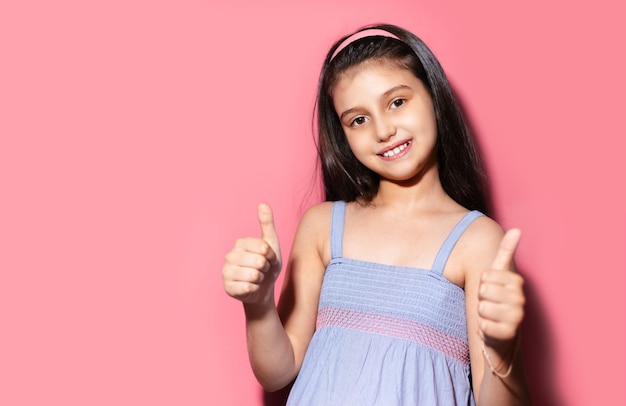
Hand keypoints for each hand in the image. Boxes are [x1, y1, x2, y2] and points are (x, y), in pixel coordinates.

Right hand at [222, 203, 282, 304]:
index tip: (267, 259)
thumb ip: (267, 224)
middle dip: (266, 268)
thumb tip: (263, 203)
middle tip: (262, 270)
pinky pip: (248, 288)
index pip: (264, 248)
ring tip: (257, 278)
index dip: (271, 256)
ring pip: (254, 275)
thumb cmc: (267, 265)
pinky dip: (254, 289)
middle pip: (259, 261)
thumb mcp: (271, 244)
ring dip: (260, 279)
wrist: (264, 289)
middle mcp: (229, 255)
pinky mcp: (227, 288)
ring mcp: (226, 272)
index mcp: (240, 243)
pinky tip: (250, 288)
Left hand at [477, 229, 524, 346]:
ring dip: (481, 314)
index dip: (483, 283)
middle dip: (481, 298)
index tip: (491, 289)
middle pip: (482, 290)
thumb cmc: (496, 300)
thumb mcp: (499, 274)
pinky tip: (491, 329)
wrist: (502, 333)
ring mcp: (516, 317)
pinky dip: (483, 328)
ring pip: (482, 307)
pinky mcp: (509, 334)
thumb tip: (517, 229)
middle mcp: (520, 299)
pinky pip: (483, 325)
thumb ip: (506, 252)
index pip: (485, 275)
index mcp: (517, 282)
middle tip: (490, 304)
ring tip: (490, 316)